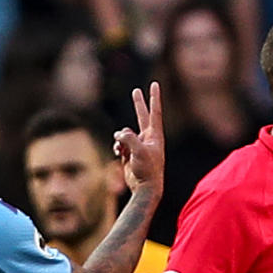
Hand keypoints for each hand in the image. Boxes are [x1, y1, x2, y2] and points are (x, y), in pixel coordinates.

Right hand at [114, 83, 163, 198]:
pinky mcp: (130, 153)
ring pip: (125, 134)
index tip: (155, 84)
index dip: (154, 98)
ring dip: (120, 139)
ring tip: (122, 150)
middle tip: (136, 90)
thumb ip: (128, 139)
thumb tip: (119, 134)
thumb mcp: (139, 151)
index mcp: (155, 135)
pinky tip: (118, 153)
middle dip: (138, 104)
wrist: (145, 188)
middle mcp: (148, 138)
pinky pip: (120, 143)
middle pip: (142, 116)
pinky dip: (117, 146)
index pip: (155, 112)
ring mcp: (139, 145)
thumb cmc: (148, 170)